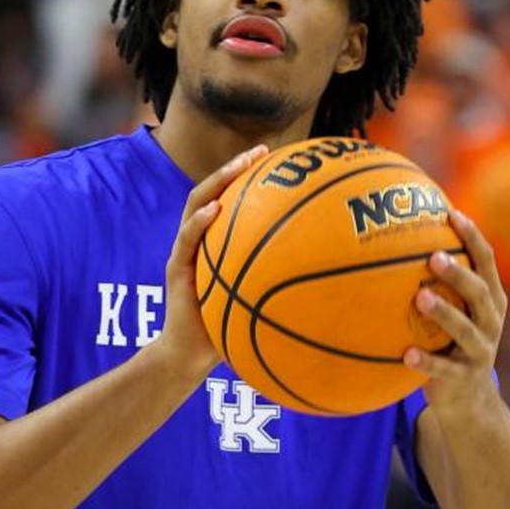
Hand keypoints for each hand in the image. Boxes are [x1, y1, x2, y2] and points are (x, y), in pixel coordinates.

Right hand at [154, 144, 268, 379]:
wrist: (190, 356)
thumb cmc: (229, 329)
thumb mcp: (260, 302)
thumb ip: (283, 285)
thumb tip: (333, 280)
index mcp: (218, 242)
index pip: (232, 200)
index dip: (251, 179)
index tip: (280, 161)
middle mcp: (200, 239)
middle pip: (213, 191)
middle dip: (235, 168)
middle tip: (259, 153)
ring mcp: (185, 251)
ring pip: (196, 204)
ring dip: (217, 182)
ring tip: (237, 167)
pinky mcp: (176, 268)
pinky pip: (187, 240)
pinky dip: (199, 222)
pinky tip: (214, 210)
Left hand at [404, 210, 505, 414]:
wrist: (470, 399)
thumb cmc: (452, 340)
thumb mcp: (456, 310)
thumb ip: (438, 281)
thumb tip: (397, 238)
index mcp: (491, 299)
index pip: (486, 262)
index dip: (472, 237)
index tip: (451, 213)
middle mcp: (491, 321)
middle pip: (480, 292)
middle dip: (459, 274)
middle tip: (434, 256)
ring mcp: (480, 350)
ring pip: (466, 329)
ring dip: (444, 311)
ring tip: (420, 296)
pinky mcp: (464, 377)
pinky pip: (444, 368)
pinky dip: (426, 361)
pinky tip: (405, 354)